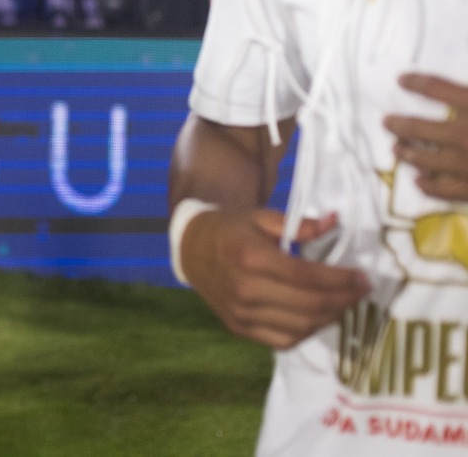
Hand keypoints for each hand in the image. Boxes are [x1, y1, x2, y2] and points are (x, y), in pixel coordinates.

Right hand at [182, 209, 368, 349]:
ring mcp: (241, 313)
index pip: (307, 277)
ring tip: (344, 304)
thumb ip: (300, 225)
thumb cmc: (231, 229)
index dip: (341, 280)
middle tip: (361, 292)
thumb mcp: (262, 217)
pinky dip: (307, 331)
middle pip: (308, 305)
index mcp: (250, 256)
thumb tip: (335, 222)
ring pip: (300, 326)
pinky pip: (283, 339)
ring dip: (330, 317)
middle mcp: (245, 289)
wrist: (191, 249)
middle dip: (344, 300)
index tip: (364, 278)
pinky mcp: (239, 328)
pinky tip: (318, 317)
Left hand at [385, 74, 467, 200]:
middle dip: (400, 125)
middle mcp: (465, 134)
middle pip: (420, 128)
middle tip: (386, 122)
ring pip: (425, 159)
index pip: (439, 89)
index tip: (402, 79)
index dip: (418, 83)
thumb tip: (461, 92)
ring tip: (397, 149)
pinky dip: (429, 186)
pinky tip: (419, 181)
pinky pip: (444, 190)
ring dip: (408, 154)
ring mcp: (466, 164)